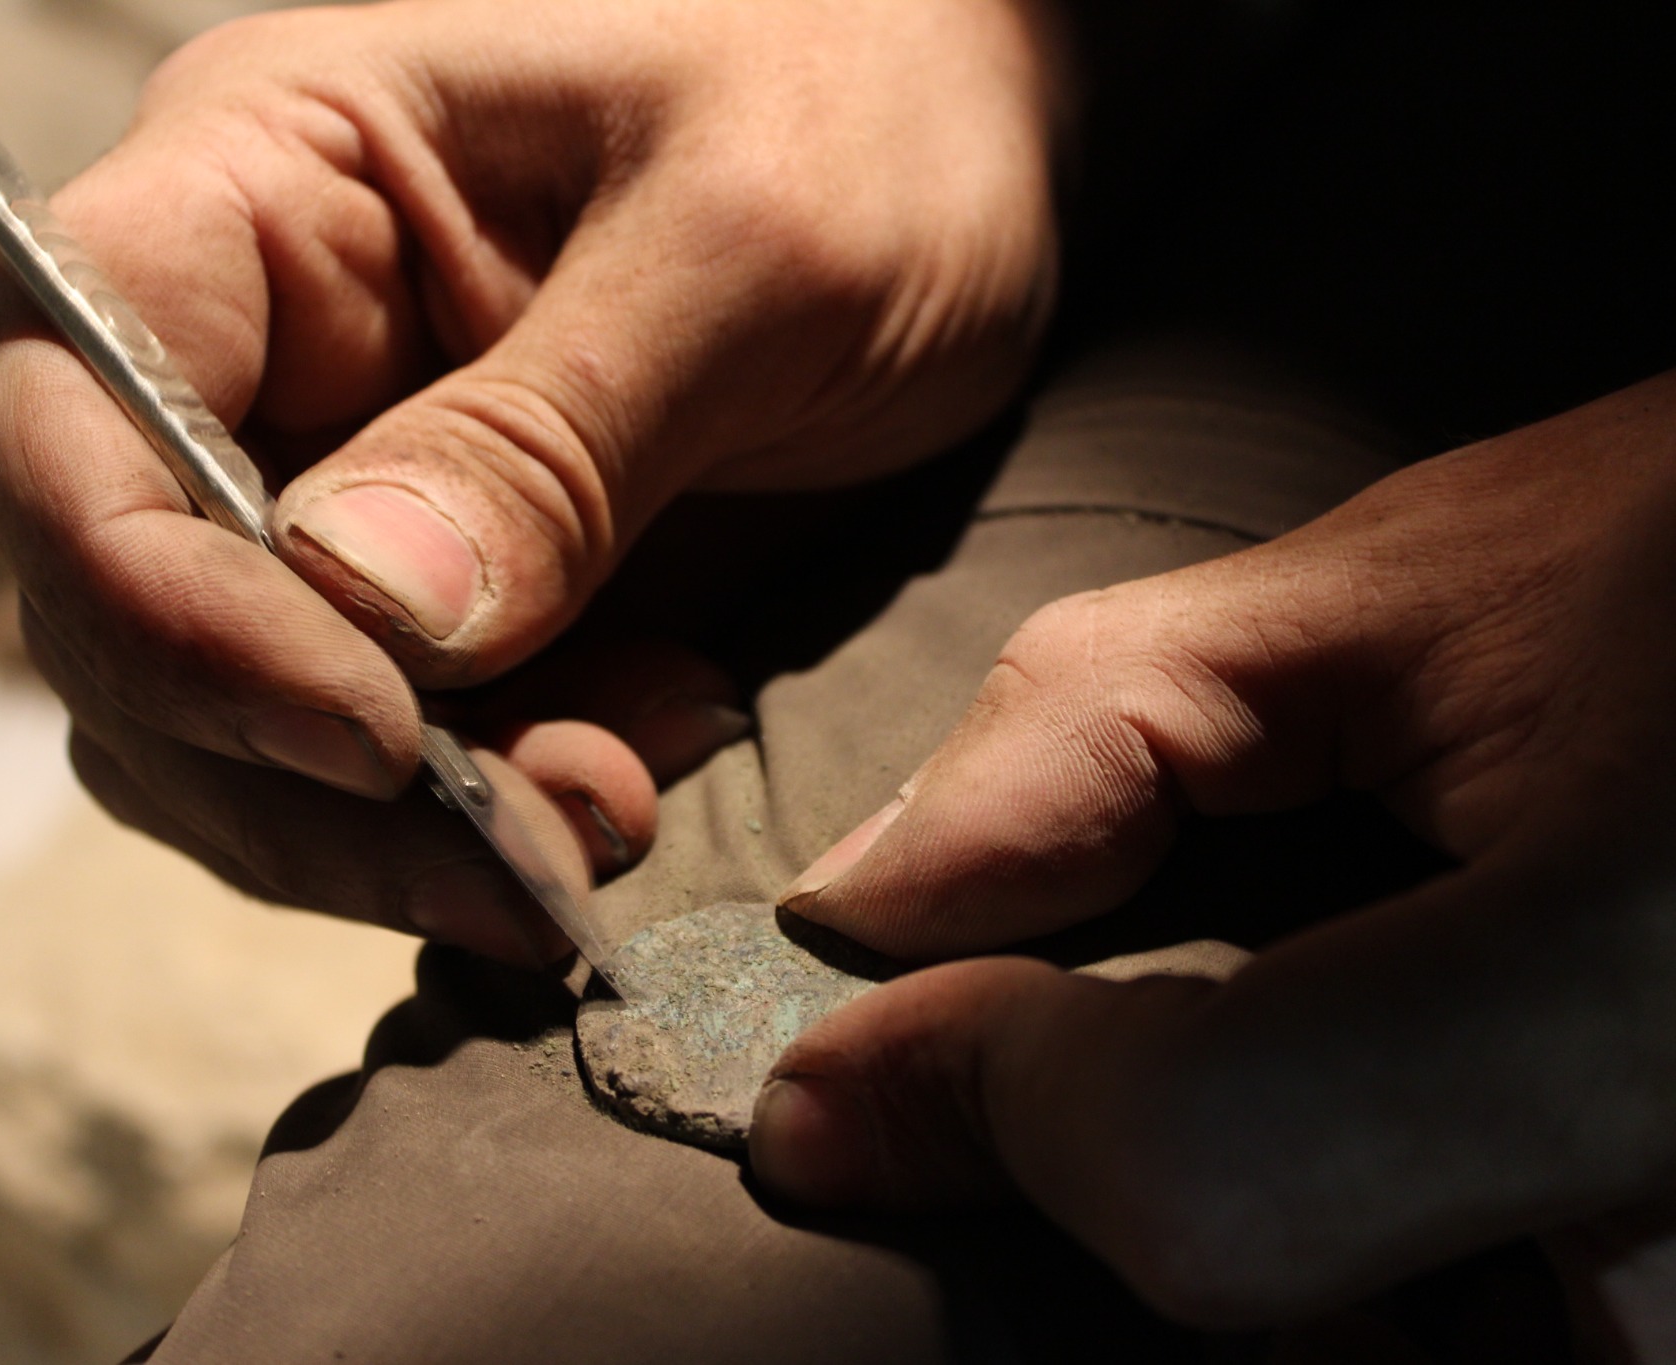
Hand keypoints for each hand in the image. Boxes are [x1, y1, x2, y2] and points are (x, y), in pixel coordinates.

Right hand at [0, 0, 1063, 955]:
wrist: (978, 152)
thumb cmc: (868, 109)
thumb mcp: (750, 241)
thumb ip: (554, 427)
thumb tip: (364, 614)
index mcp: (273, 177)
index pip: (57, 394)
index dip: (146, 590)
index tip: (360, 728)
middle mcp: (261, 345)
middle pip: (115, 603)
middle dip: (289, 767)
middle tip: (511, 840)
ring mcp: (336, 482)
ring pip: (229, 725)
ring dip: (387, 833)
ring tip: (602, 817)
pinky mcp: (438, 598)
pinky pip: (374, 767)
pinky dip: (477, 824)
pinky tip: (630, 782)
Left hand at [749, 371, 1675, 1335]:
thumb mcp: (1424, 588)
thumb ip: (1109, 734)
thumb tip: (869, 910)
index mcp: (1654, 994)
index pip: (1211, 1178)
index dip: (996, 1099)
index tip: (852, 1062)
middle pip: (1278, 1305)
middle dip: (1128, 1171)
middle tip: (1062, 1050)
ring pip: (1369, 1352)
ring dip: (1275, 1230)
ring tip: (1323, 1052)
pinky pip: (1499, 1338)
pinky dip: (1399, 1272)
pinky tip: (1425, 1133)